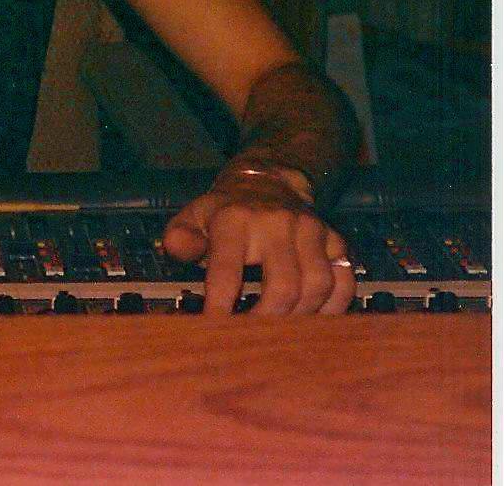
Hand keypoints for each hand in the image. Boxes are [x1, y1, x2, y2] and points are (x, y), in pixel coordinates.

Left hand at [162, 168, 355, 314]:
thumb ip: (181, 236)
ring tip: (281, 331)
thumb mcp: (193, 216)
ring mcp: (311, 231)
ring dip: (301, 316)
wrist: (268, 184)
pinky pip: (344, 282)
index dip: (220, 304)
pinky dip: (333, 308)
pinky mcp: (335, 241)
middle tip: (253, 338)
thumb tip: (176, 251)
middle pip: (283, 285)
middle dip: (268, 319)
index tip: (215, 329)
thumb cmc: (225, 211)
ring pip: (317, 286)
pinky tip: (313, 321)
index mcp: (235, 220)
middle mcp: (277, 223)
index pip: (227, 270)